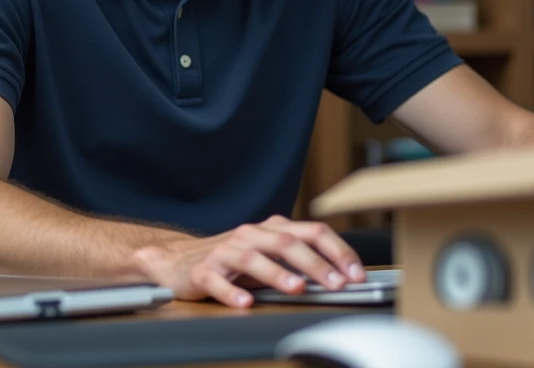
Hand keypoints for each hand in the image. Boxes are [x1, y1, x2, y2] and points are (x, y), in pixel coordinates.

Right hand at [131, 214, 367, 307]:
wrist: (177, 260)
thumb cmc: (230, 260)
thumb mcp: (268, 255)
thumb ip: (297, 261)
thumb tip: (338, 277)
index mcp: (271, 229)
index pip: (312, 232)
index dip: (337, 250)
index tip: (355, 273)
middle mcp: (250, 235)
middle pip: (286, 243)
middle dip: (315, 264)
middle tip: (336, 283)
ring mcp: (226, 251)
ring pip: (254, 258)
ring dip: (277, 273)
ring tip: (296, 288)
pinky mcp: (203, 270)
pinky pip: (218, 281)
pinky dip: (233, 292)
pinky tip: (246, 303)